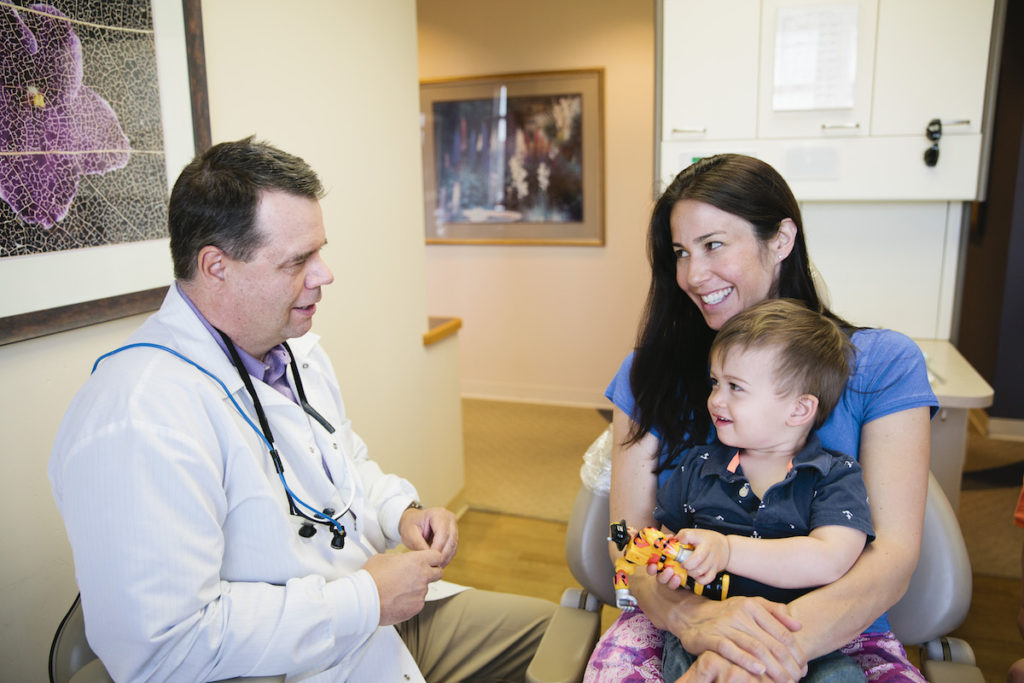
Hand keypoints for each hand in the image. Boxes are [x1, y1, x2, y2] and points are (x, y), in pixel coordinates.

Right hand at [362, 549, 443, 624]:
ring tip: (398, 590)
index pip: (437, 556)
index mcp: (416, 561)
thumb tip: (402, 561)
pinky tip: (397, 600)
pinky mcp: (416, 607)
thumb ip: (400, 558)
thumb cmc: (372, 578)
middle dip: (431, 573)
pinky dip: (410, 602)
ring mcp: (421, 594)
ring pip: (425, 589)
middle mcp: (422, 577)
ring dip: (416, 589)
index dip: (434, 559)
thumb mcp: (384, 558)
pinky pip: (417, 603)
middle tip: (419, 575)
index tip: (430, 561)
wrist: (365, 600)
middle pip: (438, 573)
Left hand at [399, 505, 457, 566]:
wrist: (412, 521)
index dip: (438, 548)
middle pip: (451, 539)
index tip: (430, 559)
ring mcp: (453, 525)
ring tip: (437, 567)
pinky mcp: (454, 533)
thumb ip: (419, 544)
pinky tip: (440, 563)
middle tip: (435, 566)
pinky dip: (447, 556)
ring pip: (453, 545)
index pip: (443, 533)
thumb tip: (429, 556)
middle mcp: (449, 518)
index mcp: (438, 514)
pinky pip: (453, 547)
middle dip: (443, 555)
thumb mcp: (410, 534)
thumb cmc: (410, 525)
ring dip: (446, 557)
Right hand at [630, 571, 805, 682]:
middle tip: (797, 679)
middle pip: (771, 643)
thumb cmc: (727, 614)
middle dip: (788, 664)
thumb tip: (798, 625)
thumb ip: (775, 612)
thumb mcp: (751, 606)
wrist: (692, 615)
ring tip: (784, 680)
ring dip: (773, 667)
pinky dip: (746, 660)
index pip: (782, 632)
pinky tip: (759, 671)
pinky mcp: (710, 636)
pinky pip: (731, 649)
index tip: (804, 667)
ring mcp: (725, 625)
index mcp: (753, 606)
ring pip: (755, 647)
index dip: (796, 652)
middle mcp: (740, 613)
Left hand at [675, 528, 730, 585]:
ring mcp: (712, 560)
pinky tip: (696, 576)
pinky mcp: (715, 570)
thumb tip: (672, 541)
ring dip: (691, 572)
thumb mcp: (697, 533)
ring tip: (689, 570)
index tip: (682, 542)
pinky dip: (699, 579)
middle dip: (686, 564)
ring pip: (700, 570)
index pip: (688, 536)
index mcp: (701, 537)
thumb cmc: (708, 540)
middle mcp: (708, 549)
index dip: (682, 539)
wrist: (727, 548)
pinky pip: (707, 578)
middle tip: (683, 564)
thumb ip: (683, 535)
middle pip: (696, 559)